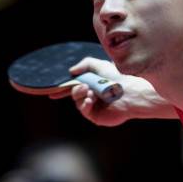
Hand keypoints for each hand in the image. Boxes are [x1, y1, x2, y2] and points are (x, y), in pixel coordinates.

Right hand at [49, 57, 175, 125]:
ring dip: (81, 95)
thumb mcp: (99, 65)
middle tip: (84, 86)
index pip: (74, 87)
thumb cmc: (118, 77)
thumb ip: (85, 64)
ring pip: (78, 102)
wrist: (130, 91)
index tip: (52, 92)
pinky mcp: (98, 117)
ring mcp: (95, 107)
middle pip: (74, 94)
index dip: (63, 90)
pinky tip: (91, 99)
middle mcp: (93, 96)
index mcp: (93, 85)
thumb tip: (71, 71)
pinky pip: (84, 111)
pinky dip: (84, 104)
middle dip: (75, 90)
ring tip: (91, 91)